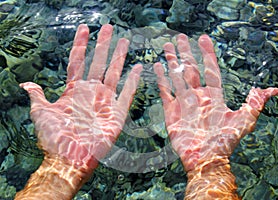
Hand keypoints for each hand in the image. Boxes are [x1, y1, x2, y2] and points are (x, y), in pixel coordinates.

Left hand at [20, 24, 141, 168]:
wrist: (69, 159)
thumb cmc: (55, 138)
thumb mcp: (41, 113)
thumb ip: (37, 96)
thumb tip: (26, 84)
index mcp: (74, 90)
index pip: (78, 61)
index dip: (81, 44)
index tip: (85, 28)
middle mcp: (91, 92)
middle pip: (98, 62)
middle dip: (103, 44)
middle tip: (108, 27)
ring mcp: (105, 102)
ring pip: (114, 73)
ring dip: (119, 57)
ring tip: (124, 41)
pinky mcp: (117, 114)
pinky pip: (127, 94)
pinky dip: (133, 81)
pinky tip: (138, 68)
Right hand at [154, 34, 277, 171]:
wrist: (205, 159)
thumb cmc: (225, 141)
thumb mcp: (244, 120)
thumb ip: (255, 103)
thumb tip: (274, 90)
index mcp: (214, 96)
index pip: (210, 69)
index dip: (207, 54)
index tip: (203, 38)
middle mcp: (198, 96)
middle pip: (191, 69)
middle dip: (186, 53)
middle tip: (180, 37)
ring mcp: (183, 103)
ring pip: (177, 76)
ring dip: (172, 61)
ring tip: (167, 46)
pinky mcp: (171, 111)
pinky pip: (165, 91)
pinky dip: (161, 79)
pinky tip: (158, 67)